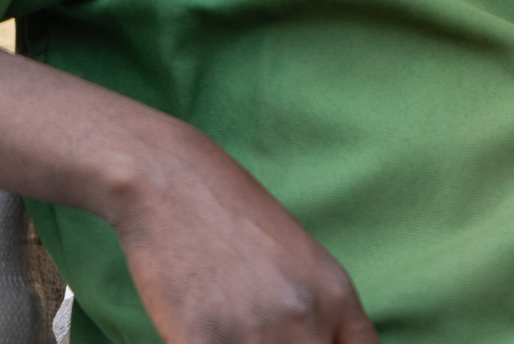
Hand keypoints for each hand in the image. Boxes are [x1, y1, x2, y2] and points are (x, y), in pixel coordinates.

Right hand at [0, 15, 375, 343]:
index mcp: (338, 296)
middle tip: (261, 334)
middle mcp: (306, 318)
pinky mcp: (204, 343)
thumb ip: (320, 312)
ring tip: (233, 332)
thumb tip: (326, 341)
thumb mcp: (300, 261)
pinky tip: (200, 334)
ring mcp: (257, 335)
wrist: (175, 185)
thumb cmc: (235, 221)